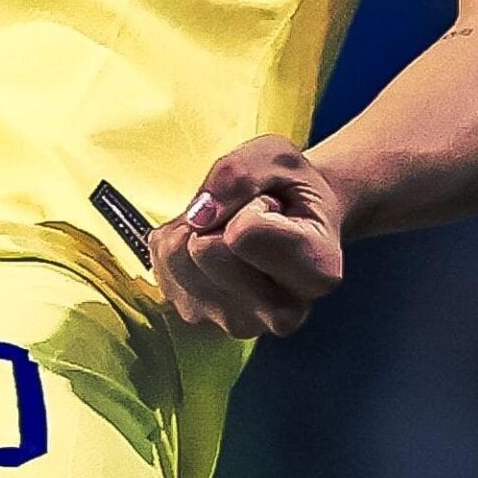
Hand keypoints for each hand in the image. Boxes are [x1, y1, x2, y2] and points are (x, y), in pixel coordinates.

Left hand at [149, 136, 347, 338]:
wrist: (294, 217)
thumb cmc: (290, 187)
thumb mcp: (276, 156)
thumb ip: (239, 174)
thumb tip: (198, 216)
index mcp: (317, 272)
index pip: (243, 235)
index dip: (248, 204)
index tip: (273, 207)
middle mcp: (282, 313)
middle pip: (204, 251)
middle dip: (217, 219)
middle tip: (249, 218)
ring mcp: (238, 322)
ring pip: (176, 259)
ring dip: (194, 229)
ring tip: (232, 231)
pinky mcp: (201, 317)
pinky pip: (160, 264)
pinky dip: (176, 242)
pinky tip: (212, 245)